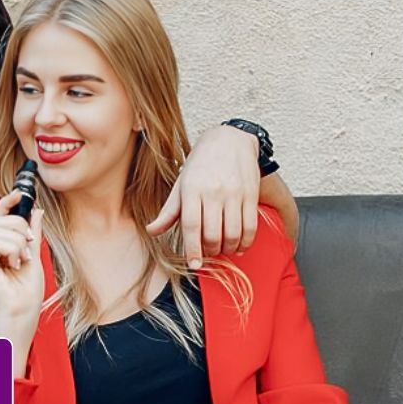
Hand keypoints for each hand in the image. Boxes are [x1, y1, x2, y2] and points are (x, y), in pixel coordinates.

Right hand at [0, 191, 44, 328]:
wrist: (23, 310)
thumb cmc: (27, 290)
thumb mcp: (34, 254)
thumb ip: (33, 233)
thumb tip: (36, 210)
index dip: (8, 202)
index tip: (21, 192)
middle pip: (2, 219)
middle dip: (21, 228)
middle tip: (29, 245)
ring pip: (1, 230)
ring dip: (19, 243)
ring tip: (21, 260)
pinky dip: (13, 250)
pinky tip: (14, 264)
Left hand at [147, 124, 260, 262]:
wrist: (229, 139)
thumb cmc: (201, 164)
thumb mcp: (181, 185)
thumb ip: (169, 211)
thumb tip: (152, 231)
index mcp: (192, 189)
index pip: (191, 226)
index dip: (193, 249)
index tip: (194, 264)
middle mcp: (213, 191)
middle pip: (213, 234)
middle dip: (210, 251)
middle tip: (208, 253)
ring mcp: (234, 193)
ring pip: (233, 233)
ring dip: (228, 249)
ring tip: (223, 249)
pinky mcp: (251, 194)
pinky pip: (250, 227)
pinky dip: (245, 242)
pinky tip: (239, 246)